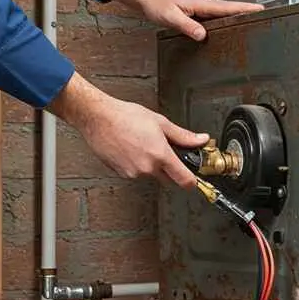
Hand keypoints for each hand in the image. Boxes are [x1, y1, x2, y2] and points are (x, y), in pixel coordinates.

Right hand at [48, 73, 208, 188]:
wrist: (97, 118)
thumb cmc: (125, 117)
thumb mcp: (160, 123)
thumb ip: (183, 136)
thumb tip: (200, 140)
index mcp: (160, 155)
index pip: (184, 180)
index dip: (192, 182)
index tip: (195, 181)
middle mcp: (147, 168)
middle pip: (169, 179)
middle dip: (171, 170)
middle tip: (166, 154)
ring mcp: (133, 172)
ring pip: (151, 176)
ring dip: (153, 166)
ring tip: (144, 146)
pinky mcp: (121, 173)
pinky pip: (136, 174)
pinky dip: (138, 165)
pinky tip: (133, 150)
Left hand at [102, 0, 262, 40]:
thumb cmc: (155, 3)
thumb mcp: (170, 16)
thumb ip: (187, 26)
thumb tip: (203, 35)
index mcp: (202, 3)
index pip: (229, 6)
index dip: (247, 8)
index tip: (262, 9)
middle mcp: (204, 3)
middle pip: (231, 9)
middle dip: (248, 12)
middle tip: (264, 18)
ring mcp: (201, 7)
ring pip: (224, 14)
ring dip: (237, 17)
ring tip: (252, 24)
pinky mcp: (197, 11)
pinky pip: (215, 17)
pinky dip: (224, 21)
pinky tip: (226, 28)